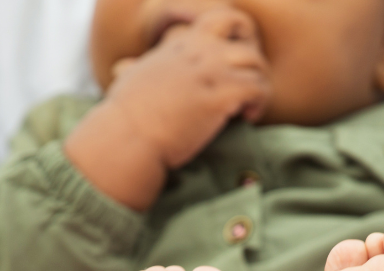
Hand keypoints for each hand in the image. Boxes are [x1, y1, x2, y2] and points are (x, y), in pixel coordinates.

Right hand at [65, 7, 270, 211]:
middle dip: (255, 61)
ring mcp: (210, 72)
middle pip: (246, 37)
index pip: (220, 19)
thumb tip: (123, 69)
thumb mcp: (129, 78)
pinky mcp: (220, 96)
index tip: (235, 63)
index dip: (237, 36)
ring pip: (257, 63)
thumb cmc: (125, 116)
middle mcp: (198, 52)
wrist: (128, 137)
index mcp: (180, 45)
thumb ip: (134, 68)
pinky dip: (260, 103)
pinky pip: (258, 88)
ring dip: (260, 85)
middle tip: (249, 88)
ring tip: (249, 107)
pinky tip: (248, 117)